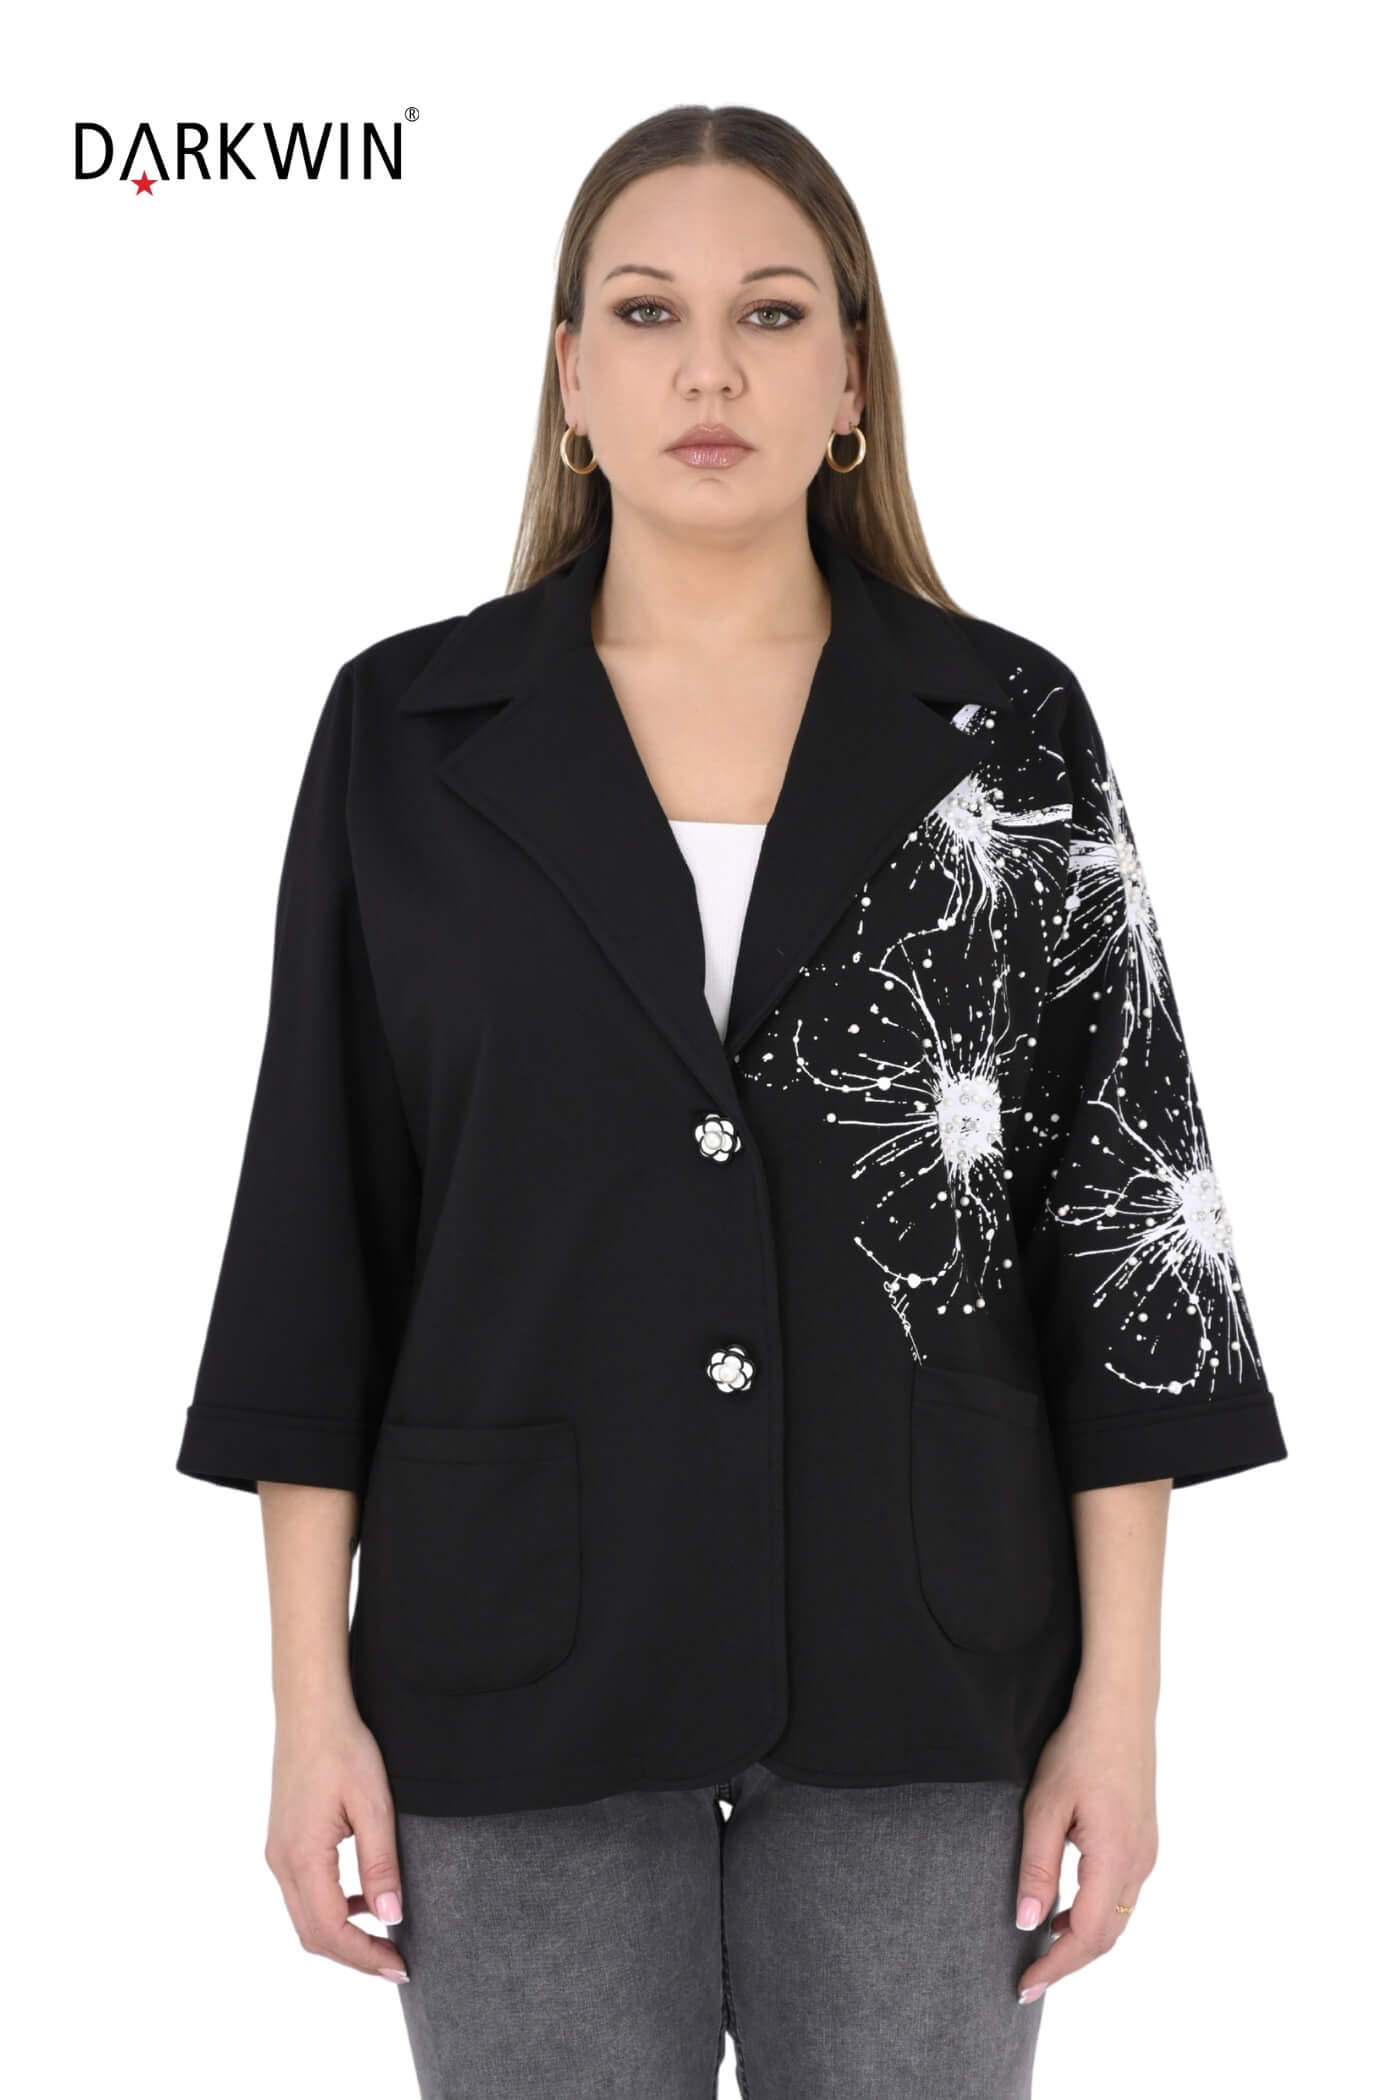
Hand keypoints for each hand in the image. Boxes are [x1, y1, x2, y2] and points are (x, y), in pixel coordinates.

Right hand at [264, 1704, 410, 1983]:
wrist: (310, 1711)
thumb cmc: (344, 1748)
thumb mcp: (374, 1804)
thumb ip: (381, 1864)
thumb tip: (391, 1917)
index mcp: (302, 1857)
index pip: (331, 1931)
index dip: (365, 1956)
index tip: (400, 1965)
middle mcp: (281, 1862)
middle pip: (313, 1934)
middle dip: (354, 1956)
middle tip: (396, 1963)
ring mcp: (277, 1854)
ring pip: (305, 1917)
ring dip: (342, 1935)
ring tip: (383, 1939)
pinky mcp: (282, 1843)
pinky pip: (303, 1893)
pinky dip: (331, 1909)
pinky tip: (361, 1899)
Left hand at [1012, 1688, 1158, 2003]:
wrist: (1119, 1709)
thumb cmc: (1078, 1749)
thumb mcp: (1045, 1806)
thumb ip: (1037, 1866)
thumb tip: (1027, 1923)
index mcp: (1116, 1858)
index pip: (1089, 1936)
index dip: (1057, 1966)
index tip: (1025, 1987)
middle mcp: (1140, 1864)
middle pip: (1107, 1936)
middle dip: (1067, 1961)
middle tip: (1028, 1979)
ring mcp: (1147, 1853)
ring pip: (1116, 1919)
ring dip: (1081, 1938)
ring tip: (1040, 1949)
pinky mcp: (1144, 1842)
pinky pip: (1121, 1896)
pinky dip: (1093, 1914)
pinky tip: (1064, 1909)